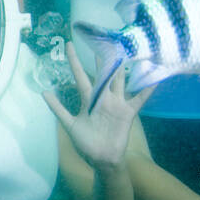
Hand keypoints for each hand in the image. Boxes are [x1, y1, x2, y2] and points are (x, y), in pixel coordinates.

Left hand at [44, 43, 152, 168]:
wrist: (102, 159)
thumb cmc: (85, 143)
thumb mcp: (69, 124)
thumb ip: (58, 108)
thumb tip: (43, 91)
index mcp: (88, 100)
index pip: (80, 76)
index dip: (74, 61)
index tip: (69, 44)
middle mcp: (103, 98)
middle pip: (102, 74)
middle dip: (102, 58)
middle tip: (103, 39)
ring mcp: (117, 104)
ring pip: (120, 81)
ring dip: (122, 68)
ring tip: (126, 50)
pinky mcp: (128, 112)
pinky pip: (139, 99)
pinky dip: (147, 90)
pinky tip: (155, 79)